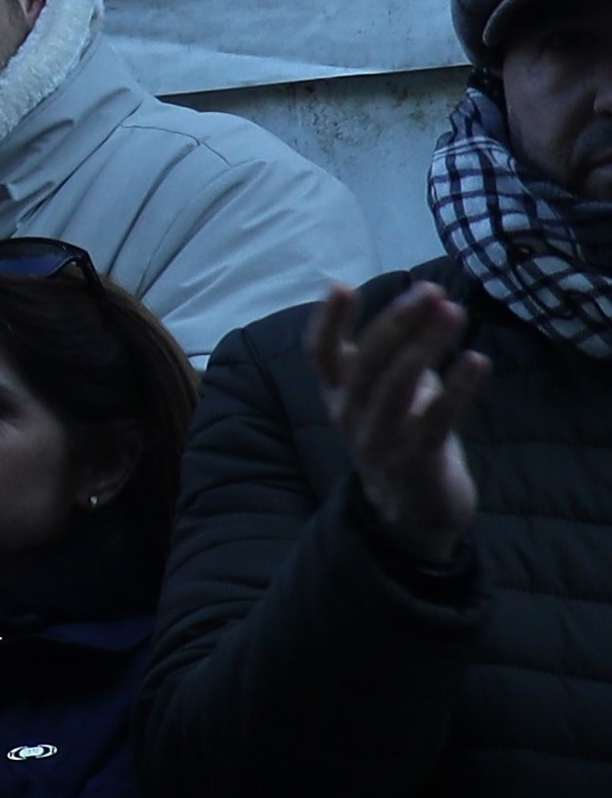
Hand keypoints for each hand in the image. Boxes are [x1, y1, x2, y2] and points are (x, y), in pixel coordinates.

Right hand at [317, 275, 485, 564]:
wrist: (410, 511)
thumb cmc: (400, 435)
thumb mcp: (384, 392)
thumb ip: (392, 354)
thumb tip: (422, 301)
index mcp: (339, 394)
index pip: (320, 354)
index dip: (328, 321)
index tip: (341, 286)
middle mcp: (351, 414)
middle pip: (366, 362)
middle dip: (397, 322)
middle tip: (429, 291)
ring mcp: (380, 439)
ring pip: (398, 386)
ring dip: (426, 345)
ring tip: (454, 312)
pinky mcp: (417, 460)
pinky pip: (436, 419)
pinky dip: (458, 388)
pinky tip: (477, 360)